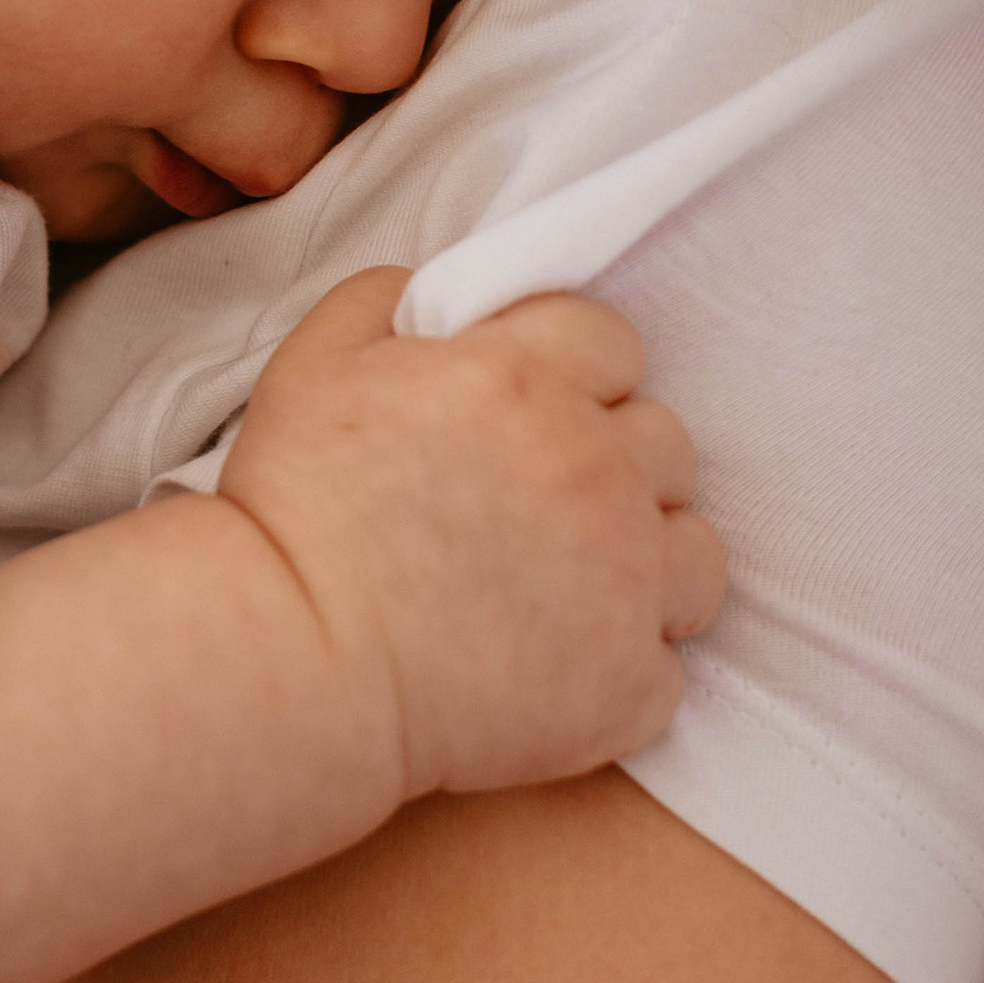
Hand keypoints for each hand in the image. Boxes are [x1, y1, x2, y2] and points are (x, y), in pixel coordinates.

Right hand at [218, 268, 723, 797]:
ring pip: (695, 552)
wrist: (288, 664)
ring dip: (646, 562)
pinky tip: (553, 670)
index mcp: (523, 377)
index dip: (573, 375)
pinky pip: (667, 666)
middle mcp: (592, 467)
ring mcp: (622, 579)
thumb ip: (388, 300)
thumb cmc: (292, 514)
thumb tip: (439, 298)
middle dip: (610, 464)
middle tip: (539, 507)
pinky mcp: (625, 684)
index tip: (531, 416)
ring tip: (572, 590)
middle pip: (664, 442)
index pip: (611, 341)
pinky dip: (619, 670)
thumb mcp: (315, 362)